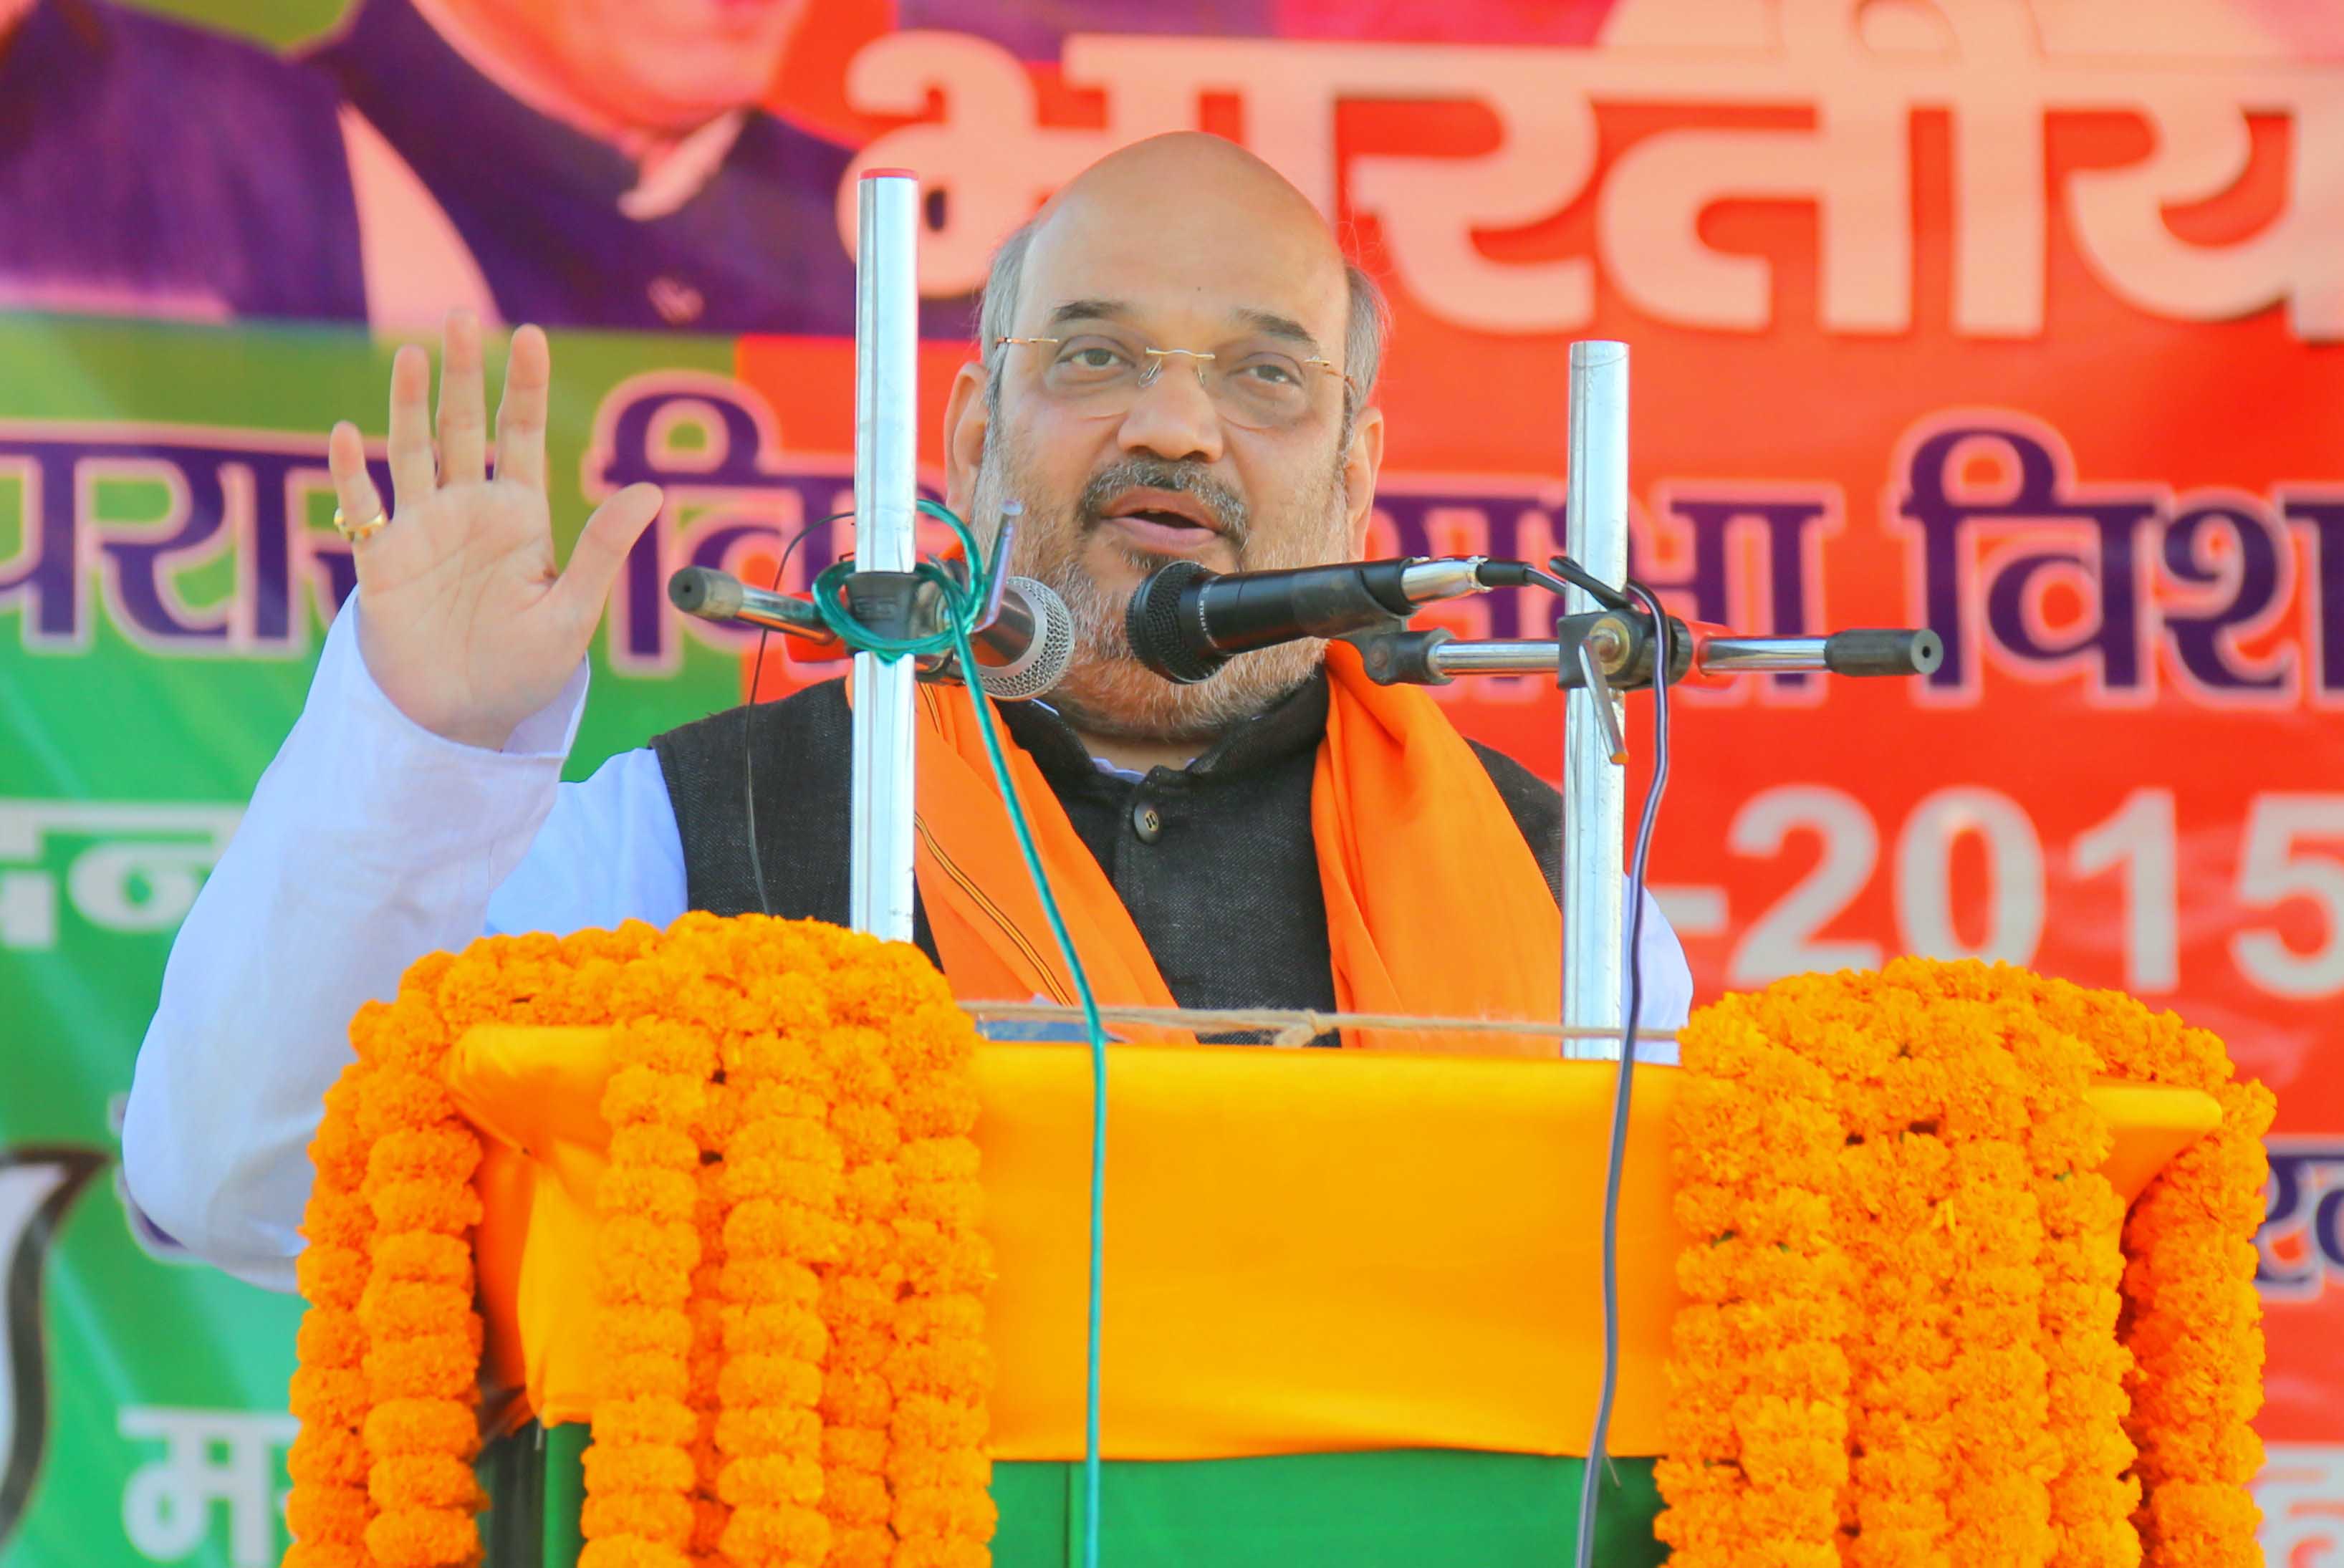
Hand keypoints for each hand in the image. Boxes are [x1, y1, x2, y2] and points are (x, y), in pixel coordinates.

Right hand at [325, 310, 662, 749]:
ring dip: (408, 404)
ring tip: (411, 353)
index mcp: (519, 516)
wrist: (463, 717)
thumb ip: (601, 549)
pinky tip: (345, 435)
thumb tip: (650, 492)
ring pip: (411, 451)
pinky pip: (361, 508)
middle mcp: (468, 510)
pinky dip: (350, 472)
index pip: (522, 436)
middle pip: (463, 426)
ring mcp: (421, 530)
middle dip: (464, 373)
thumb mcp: (572, 611)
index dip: (525, 386)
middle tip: (460, 316)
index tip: (530, 334)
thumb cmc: (524, 669)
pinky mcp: (380, 560)